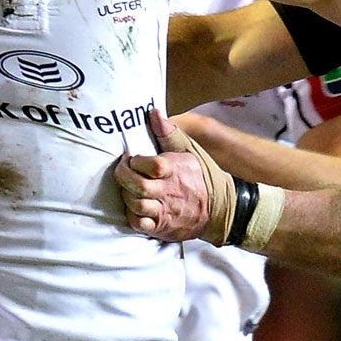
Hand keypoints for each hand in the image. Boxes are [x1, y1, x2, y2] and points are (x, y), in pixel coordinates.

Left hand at [113, 107, 234, 242]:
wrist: (218, 209)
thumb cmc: (199, 176)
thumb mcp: (188, 151)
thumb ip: (168, 133)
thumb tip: (153, 113)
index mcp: (175, 170)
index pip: (153, 165)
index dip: (137, 161)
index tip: (132, 157)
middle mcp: (168, 191)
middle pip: (139, 186)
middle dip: (124, 176)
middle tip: (122, 170)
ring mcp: (164, 211)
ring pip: (136, 205)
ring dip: (127, 196)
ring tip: (128, 188)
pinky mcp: (161, 227)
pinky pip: (139, 225)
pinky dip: (132, 216)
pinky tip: (134, 208)